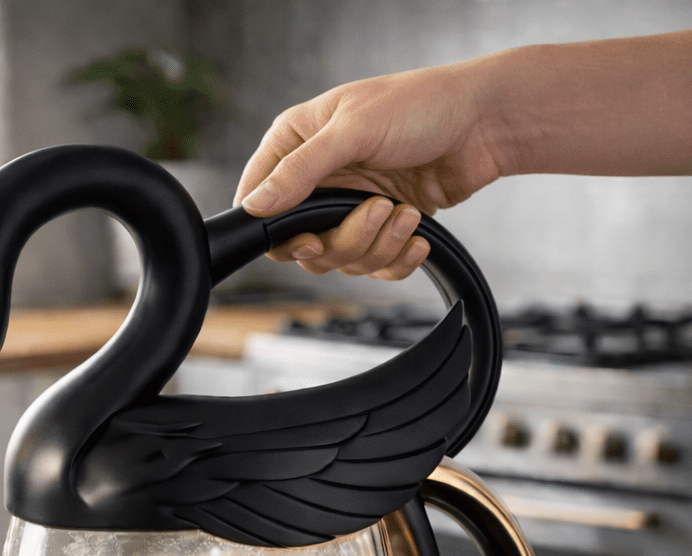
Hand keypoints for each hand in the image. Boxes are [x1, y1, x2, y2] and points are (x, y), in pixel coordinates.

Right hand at [233, 58, 505, 279]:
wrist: (483, 124)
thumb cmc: (421, 105)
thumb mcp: (352, 130)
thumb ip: (299, 171)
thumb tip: (254, 206)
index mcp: (297, 144)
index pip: (259, 201)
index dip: (276, 231)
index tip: (308, 238)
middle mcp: (319, 179)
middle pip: (304, 246)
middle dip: (344, 240)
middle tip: (377, 210)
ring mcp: (349, 206)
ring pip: (341, 260)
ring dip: (379, 245)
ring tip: (406, 212)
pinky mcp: (381, 227)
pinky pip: (375, 267)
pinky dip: (397, 259)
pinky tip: (417, 236)